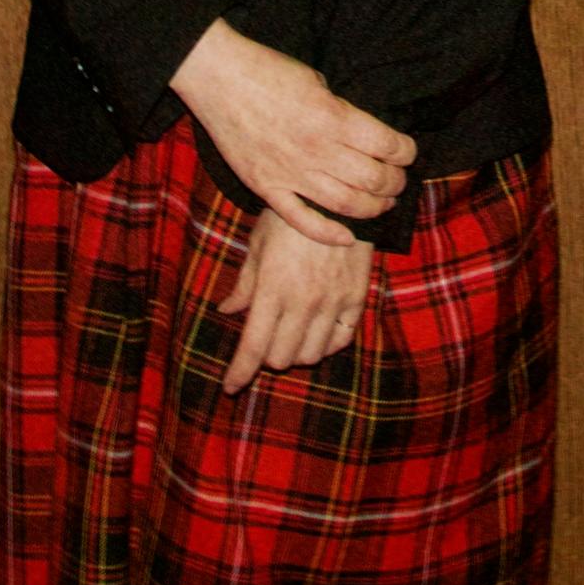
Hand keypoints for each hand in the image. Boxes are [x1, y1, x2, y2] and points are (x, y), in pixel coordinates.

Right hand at [170, 21, 414, 248]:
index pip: (387, 146)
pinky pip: (302, 221)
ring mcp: (291, 173)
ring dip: (373, 208)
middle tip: (398, 181)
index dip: (406, 152)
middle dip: (394, 183)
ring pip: (346, 205)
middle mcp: (317, 150)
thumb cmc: (268, 71)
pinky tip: (348, 236)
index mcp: (333, 118)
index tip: (408, 153)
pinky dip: (329, 234)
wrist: (218, 78)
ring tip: (383, 203)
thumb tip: (364, 133)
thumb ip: (342, 111)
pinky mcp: (267, 187)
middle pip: (373, 179)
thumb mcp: (318, 80)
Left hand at [216, 213, 372, 394]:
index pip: (253, 347)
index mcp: (272, 289)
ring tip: (291, 336)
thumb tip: (227, 309)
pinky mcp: (355, 297)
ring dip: (296, 352)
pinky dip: (326, 343)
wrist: (338, 198)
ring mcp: (332, 302)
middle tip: (264, 342)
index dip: (239, 373)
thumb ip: (245, 284)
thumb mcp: (258, 245)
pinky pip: (341, 340)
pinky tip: (318, 330)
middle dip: (267, 358)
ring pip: (311, 354)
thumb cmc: (289, 219)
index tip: (230, 386)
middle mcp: (303, 302)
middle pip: (281, 358)